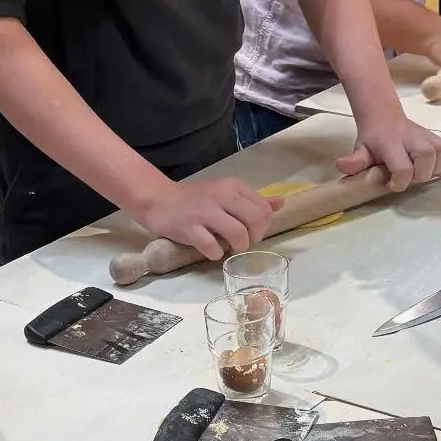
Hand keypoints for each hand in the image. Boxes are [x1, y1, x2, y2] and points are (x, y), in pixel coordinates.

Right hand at [134, 177, 279, 260]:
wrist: (158, 199)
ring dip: (237, 247)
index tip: (251, 232)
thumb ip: (253, 200)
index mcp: (232, 186)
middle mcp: (221, 195)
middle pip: (256, 220)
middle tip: (243, 243)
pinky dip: (216, 254)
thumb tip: (281, 203)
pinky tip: (211, 251)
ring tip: (229, 249)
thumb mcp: (226, 193)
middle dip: (254, 238)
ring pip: (237, 234)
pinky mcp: (189, 228)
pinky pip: (212, 247)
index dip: (263, 226)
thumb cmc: (195, 199)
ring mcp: (204, 212)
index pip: (264, 209)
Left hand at [336, 115, 440, 191]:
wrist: (383, 116)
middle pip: (426, 158)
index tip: (392, 184)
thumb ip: (354, 161)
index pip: (403, 167)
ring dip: (434, 170)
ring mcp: (426, 136)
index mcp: (391, 142)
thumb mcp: (360, 149)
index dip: (400, 181)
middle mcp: (411, 137)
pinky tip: (432, 169)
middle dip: (420, 175)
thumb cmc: (372, 139)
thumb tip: (341, 166)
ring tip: (420, 173)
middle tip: (408, 178)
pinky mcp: (436, 137)